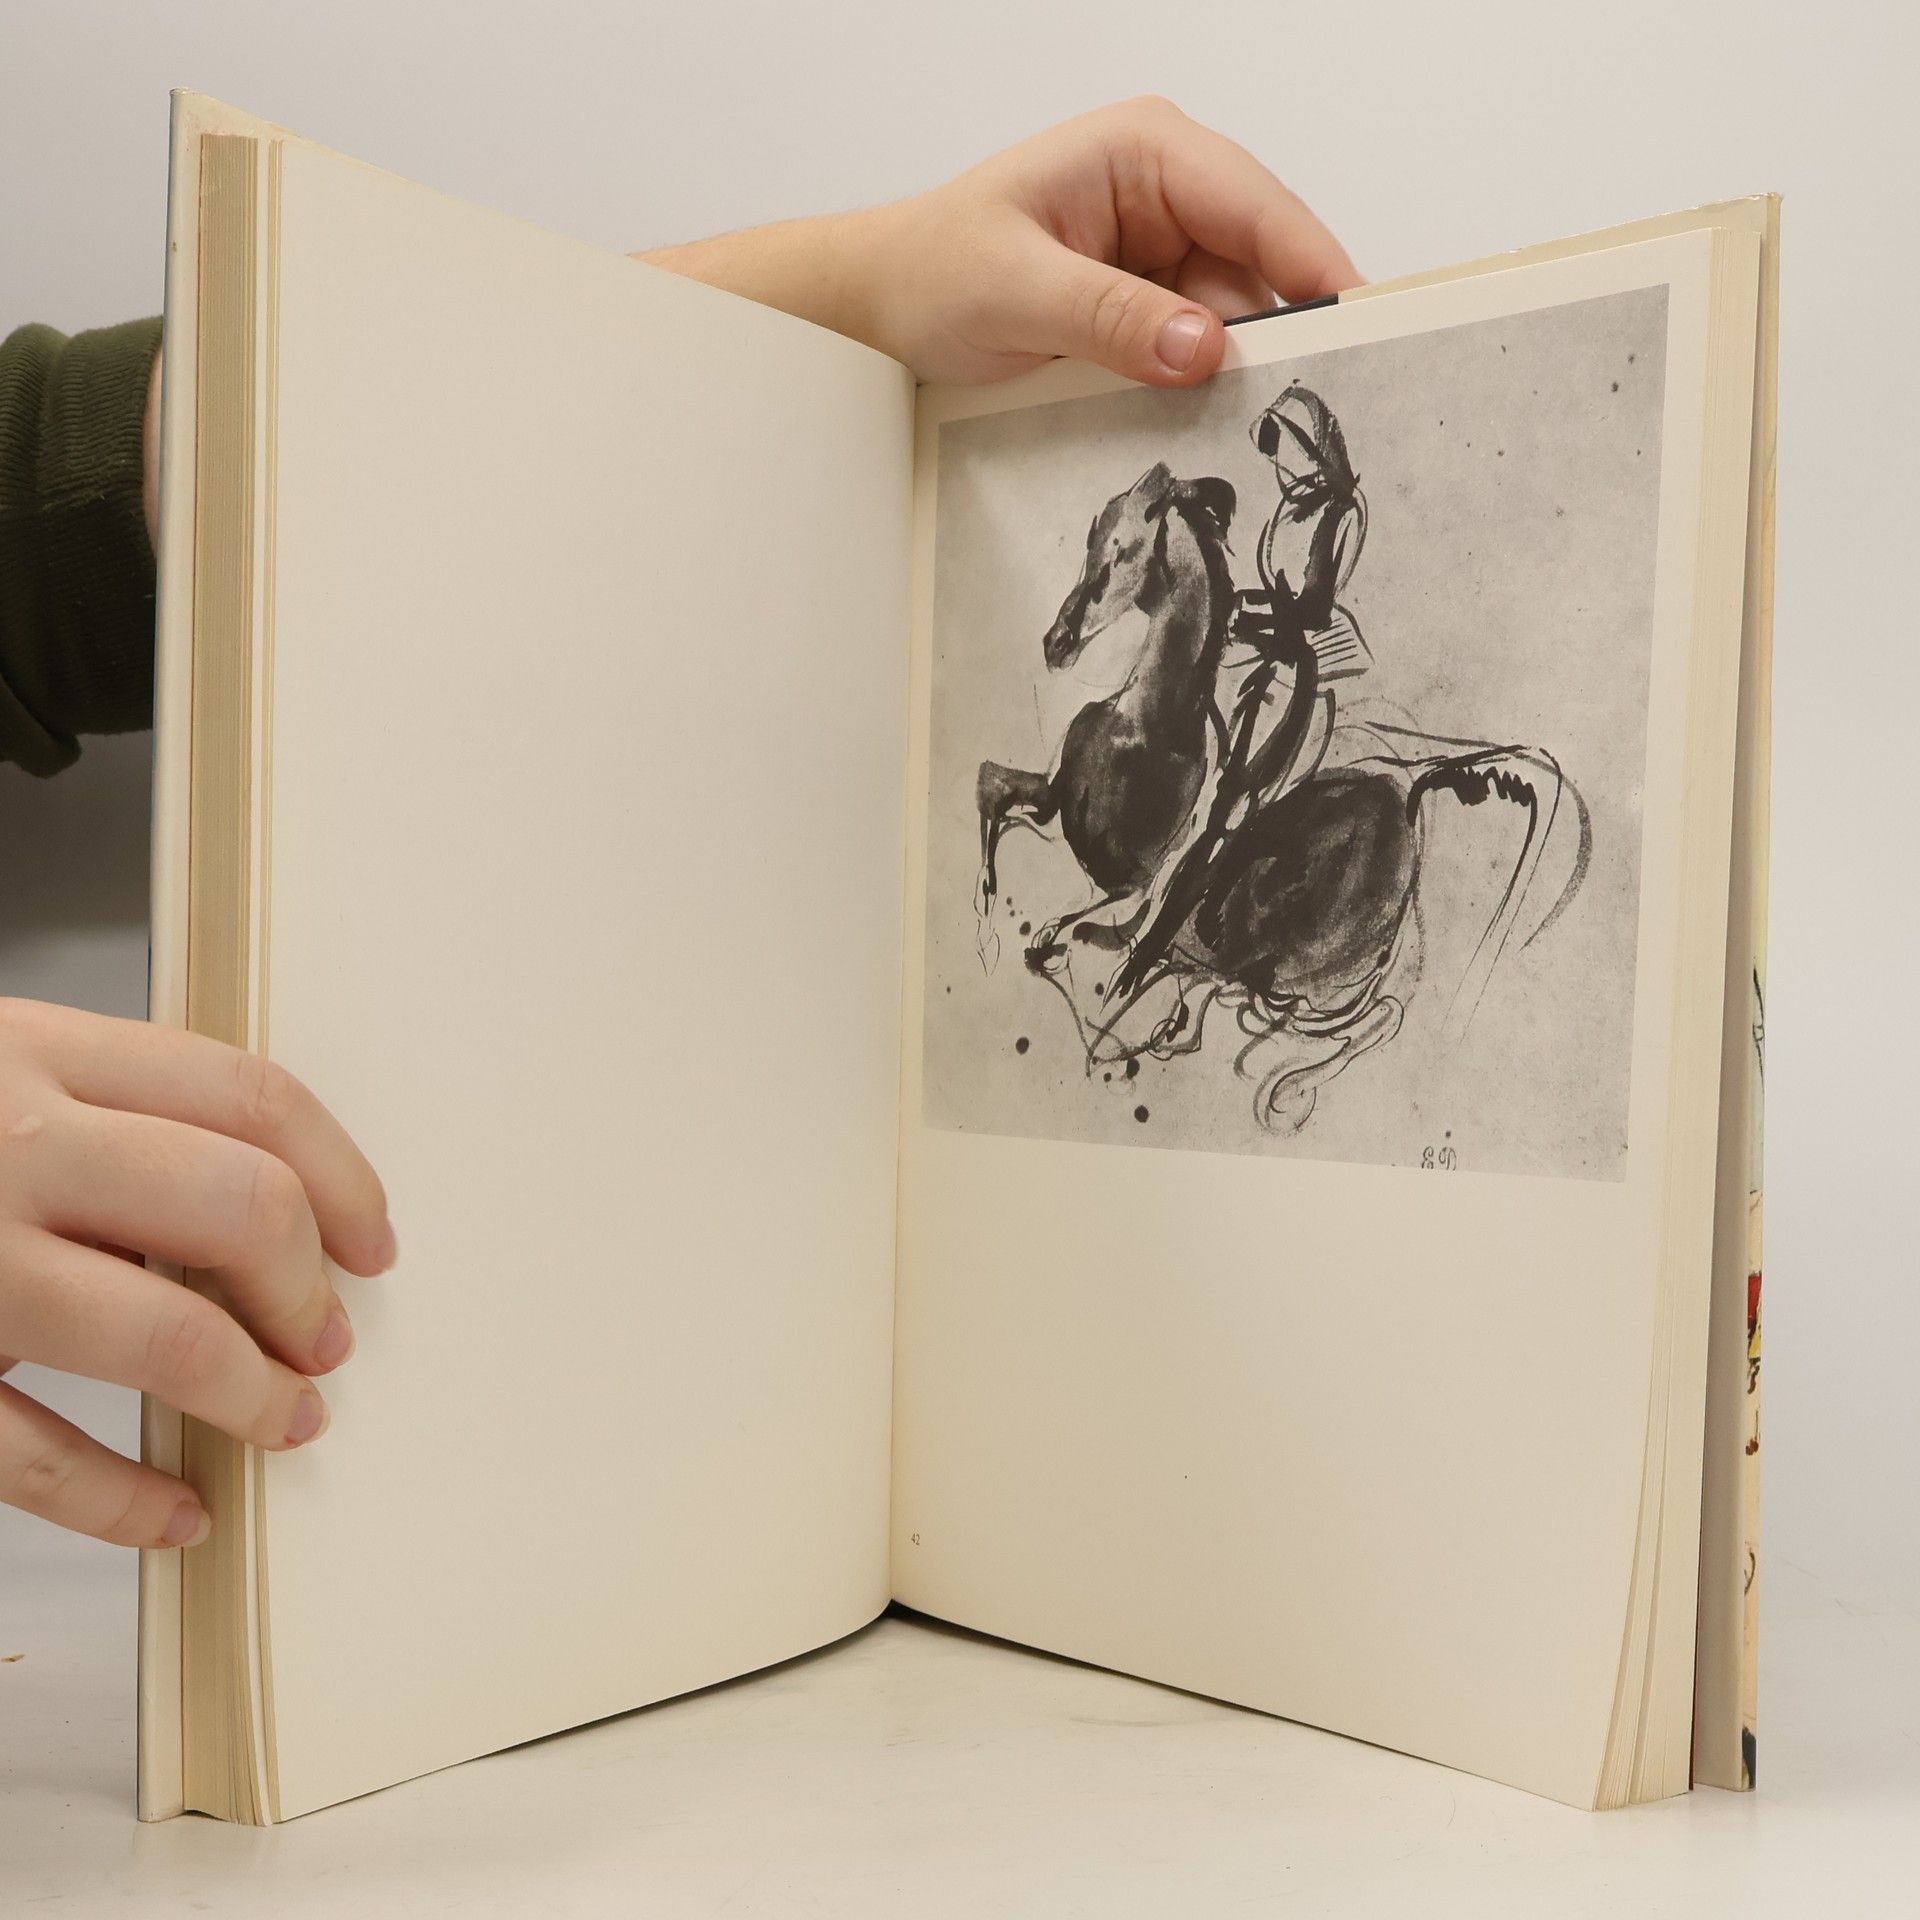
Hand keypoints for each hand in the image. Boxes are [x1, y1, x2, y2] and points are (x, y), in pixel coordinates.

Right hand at [0, 999, 392, 1548]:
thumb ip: (105, 1110)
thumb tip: (266, 1202)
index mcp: (33, 1054)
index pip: (250, 1096)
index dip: (342, 1176)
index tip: (374, 1241)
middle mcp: (0, 1146)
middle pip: (238, 1206)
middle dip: (307, 1286)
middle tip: (325, 1335)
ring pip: (164, 1335)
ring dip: (253, 1392)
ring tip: (285, 1415)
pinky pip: (31, 1456)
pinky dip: (124, 1499)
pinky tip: (177, 1512)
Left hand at [639, 97, 1358, 388]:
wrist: (878, 310)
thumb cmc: (929, 271)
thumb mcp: (1013, 292)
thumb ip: (1108, 317)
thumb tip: (1199, 347)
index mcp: (1143, 152)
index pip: (1255, 204)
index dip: (1313, 264)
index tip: (1358, 326)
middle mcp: (1167, 194)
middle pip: (1259, 267)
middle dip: (1274, 335)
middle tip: (1298, 408)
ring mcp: (1161, 255)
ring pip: (1235, 319)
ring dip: (1233, 374)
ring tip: (1239, 430)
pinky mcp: (1146, 310)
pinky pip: (1197, 351)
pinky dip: (1201, 389)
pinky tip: (1201, 424)